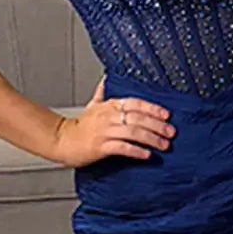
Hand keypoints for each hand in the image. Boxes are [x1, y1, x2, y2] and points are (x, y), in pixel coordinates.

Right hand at [51, 76, 175, 166]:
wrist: (62, 140)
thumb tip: (107, 78)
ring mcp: (105, 132)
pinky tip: (147, 155)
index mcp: (109, 106)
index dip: (152, 108)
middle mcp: (108, 117)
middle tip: (171, 132)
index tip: (166, 115)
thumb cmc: (79, 126)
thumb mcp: (92, 105)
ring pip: (133, 133)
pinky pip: (123, 148)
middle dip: (157, 125)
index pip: (135, 103)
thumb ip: (102, 92)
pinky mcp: (101, 147)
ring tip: (164, 145)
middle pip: (138, 118)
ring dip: (151, 139)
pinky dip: (137, 151)